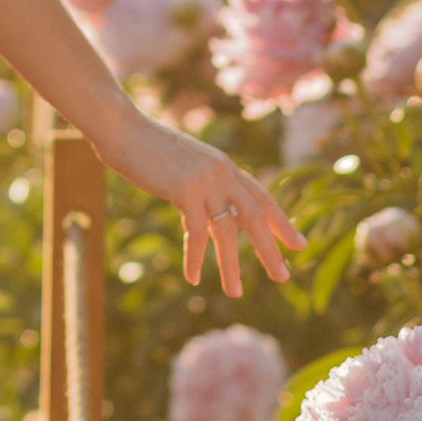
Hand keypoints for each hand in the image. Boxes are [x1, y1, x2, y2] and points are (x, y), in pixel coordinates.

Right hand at [108, 113, 302, 296]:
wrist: (122, 127)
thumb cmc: (145, 146)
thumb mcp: (184, 163)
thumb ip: (202, 183)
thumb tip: (209, 209)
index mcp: (225, 165)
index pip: (262, 196)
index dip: (281, 222)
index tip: (299, 244)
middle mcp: (222, 172)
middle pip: (256, 215)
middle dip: (270, 248)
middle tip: (283, 276)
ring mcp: (205, 180)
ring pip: (228, 231)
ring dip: (232, 265)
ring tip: (235, 293)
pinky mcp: (185, 190)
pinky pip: (197, 233)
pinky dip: (196, 258)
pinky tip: (194, 278)